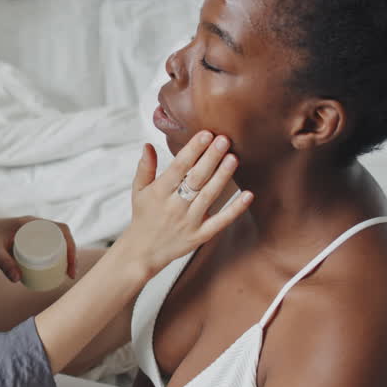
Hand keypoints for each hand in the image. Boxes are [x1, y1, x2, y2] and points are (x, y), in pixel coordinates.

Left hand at [0, 215, 77, 283]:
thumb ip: (4, 263)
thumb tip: (18, 280)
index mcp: (29, 223)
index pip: (60, 230)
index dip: (71, 247)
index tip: (70, 266)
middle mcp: (30, 228)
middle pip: (59, 239)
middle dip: (69, 256)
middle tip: (68, 275)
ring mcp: (25, 237)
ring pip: (50, 247)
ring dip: (60, 259)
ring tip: (61, 277)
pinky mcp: (18, 246)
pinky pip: (39, 253)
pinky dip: (47, 262)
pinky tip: (46, 276)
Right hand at [114, 131, 252, 275]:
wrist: (142, 252)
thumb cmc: (143, 217)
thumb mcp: (138, 191)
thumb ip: (145, 168)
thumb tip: (148, 145)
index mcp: (159, 193)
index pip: (178, 167)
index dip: (192, 150)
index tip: (205, 134)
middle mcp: (174, 206)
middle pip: (195, 179)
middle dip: (210, 158)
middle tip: (223, 140)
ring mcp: (188, 222)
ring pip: (208, 196)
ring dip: (222, 177)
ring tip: (233, 158)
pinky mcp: (200, 236)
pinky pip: (220, 221)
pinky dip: (235, 209)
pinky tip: (248, 195)